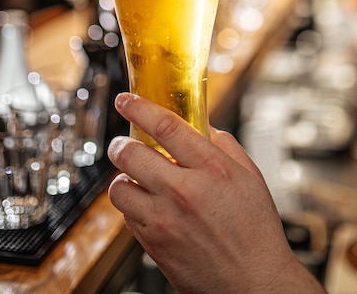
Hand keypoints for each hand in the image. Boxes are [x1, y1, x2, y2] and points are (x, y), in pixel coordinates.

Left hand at [108, 93, 325, 293]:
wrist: (254, 284)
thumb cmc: (256, 232)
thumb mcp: (251, 178)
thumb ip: (225, 146)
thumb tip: (203, 127)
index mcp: (211, 169)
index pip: (165, 126)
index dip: (139, 106)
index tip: (126, 100)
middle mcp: (183, 191)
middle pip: (130, 153)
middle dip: (120, 143)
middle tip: (123, 143)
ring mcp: (164, 220)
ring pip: (119, 186)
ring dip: (123, 177)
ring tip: (135, 178)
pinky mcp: (153, 244)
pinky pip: (126, 215)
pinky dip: (131, 205)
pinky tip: (147, 204)